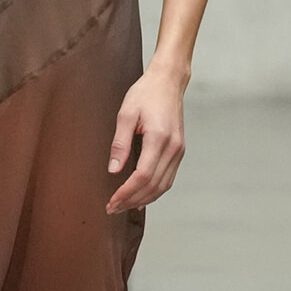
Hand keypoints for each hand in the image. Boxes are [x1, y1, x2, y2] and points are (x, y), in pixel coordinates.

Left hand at [105, 67, 185, 213]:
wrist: (168, 82)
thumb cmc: (145, 94)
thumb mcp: (126, 114)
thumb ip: (119, 143)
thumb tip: (113, 170)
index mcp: (159, 138)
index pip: (143, 176)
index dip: (126, 192)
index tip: (111, 201)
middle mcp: (173, 148)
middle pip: (153, 186)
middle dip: (132, 200)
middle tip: (113, 208)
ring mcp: (178, 151)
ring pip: (163, 186)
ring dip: (143, 200)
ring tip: (124, 206)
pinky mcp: (179, 151)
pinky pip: (168, 179)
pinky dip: (154, 192)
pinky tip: (141, 198)